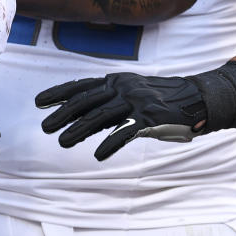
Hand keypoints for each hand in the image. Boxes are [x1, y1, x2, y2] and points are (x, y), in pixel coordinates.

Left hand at [35, 72, 206, 160]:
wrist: (196, 99)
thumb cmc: (160, 100)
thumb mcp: (131, 95)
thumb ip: (109, 103)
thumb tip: (82, 117)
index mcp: (116, 80)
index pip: (82, 86)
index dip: (60, 93)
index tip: (39, 102)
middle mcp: (123, 87)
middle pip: (87, 100)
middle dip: (63, 113)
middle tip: (44, 126)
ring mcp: (136, 101)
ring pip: (101, 116)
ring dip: (79, 129)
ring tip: (62, 141)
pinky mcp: (150, 117)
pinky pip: (126, 131)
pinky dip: (111, 143)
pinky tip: (98, 155)